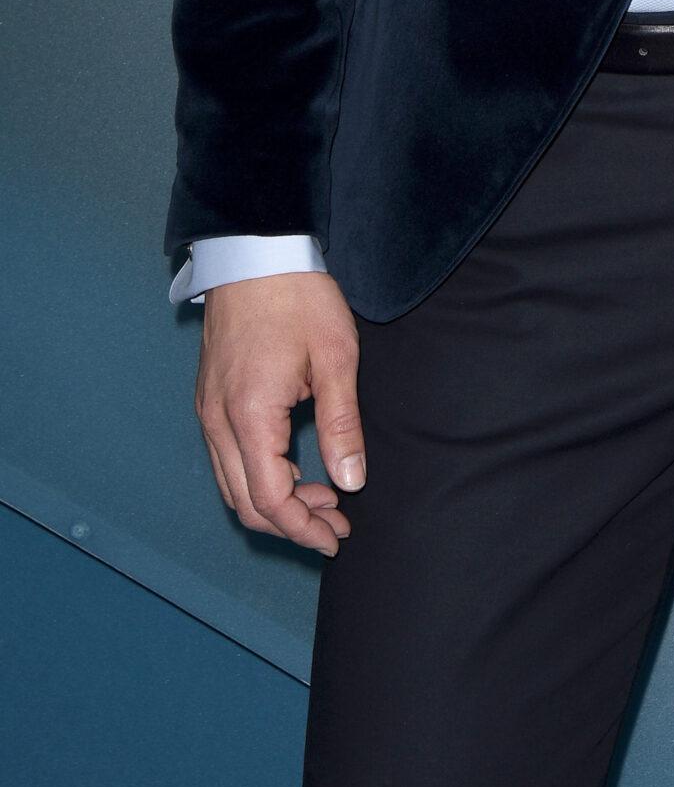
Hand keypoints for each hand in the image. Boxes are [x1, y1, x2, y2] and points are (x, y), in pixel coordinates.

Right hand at [195, 272, 364, 556]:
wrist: (256, 250)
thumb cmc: (299, 296)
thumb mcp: (335, 357)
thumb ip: (341, 425)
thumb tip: (351, 481)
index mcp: (249, 415)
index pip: (270, 499)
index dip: (303, 527)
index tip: (337, 535)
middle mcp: (218, 421)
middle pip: (245, 502)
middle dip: (291, 523)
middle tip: (336, 523)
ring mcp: (208, 410)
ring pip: (233, 484)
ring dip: (275, 501)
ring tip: (324, 498)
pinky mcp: (210, 399)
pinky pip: (227, 458)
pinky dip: (259, 476)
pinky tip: (296, 467)